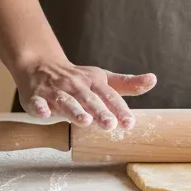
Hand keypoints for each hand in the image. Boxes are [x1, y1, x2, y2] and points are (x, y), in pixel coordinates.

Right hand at [15, 60, 156, 130]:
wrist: (40, 65)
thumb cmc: (77, 78)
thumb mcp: (103, 79)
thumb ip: (127, 84)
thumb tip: (154, 80)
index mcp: (94, 82)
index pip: (109, 96)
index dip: (119, 109)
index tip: (129, 123)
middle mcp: (76, 86)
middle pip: (89, 99)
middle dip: (100, 111)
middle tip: (110, 125)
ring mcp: (55, 91)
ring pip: (66, 101)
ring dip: (74, 110)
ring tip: (85, 121)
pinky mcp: (37, 96)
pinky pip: (38, 102)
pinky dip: (40, 107)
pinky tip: (45, 114)